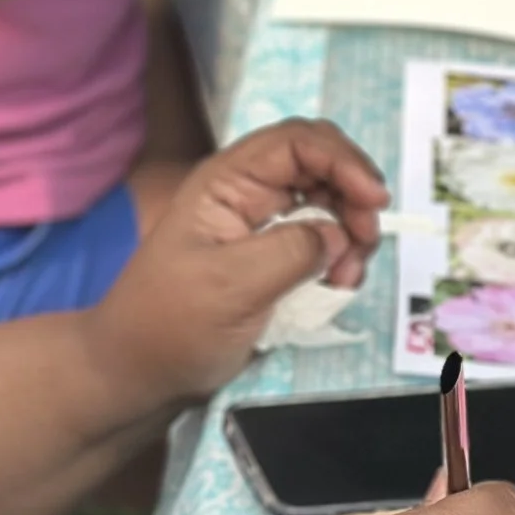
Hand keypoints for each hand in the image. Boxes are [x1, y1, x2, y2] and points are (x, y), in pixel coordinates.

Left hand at [87, 120, 387, 404]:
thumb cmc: (170, 325)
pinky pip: (323, 240)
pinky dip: (343, 256)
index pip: (297, 142)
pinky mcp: (275, 258)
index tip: (374, 201)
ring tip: (348, 275)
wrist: (140, 372)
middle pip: (320, 165)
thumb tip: (337, 236)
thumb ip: (289, 252)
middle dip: (353, 195)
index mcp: (226, 182)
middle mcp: (248, 193)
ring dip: (352, 231)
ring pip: (328, 202)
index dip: (342, 160)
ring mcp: (263, 225)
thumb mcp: (229, 287)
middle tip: (366, 241)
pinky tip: (339, 284)